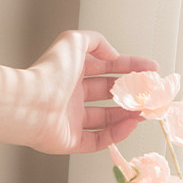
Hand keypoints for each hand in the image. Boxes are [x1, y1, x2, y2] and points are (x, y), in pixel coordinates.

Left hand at [27, 30, 158, 154]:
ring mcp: (71, 121)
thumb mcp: (74, 41)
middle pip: (108, 96)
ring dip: (127, 115)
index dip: (130, 67)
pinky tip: (130, 125)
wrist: (31, 104)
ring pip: (106, 119)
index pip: (106, 69)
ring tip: (146, 112)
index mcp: (72, 74)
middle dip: (132, 94)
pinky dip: (116, 134)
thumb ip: (96, 41)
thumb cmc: (49, 72)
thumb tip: (112, 55)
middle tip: (151, 94)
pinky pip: (98, 139)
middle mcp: (72, 97)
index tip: (151, 69)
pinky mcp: (71, 142)